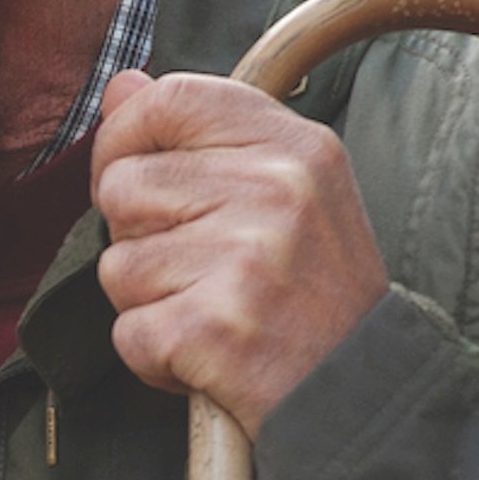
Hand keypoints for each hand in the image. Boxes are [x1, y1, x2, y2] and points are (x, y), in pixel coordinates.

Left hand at [90, 67, 389, 430]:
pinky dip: (153, 356)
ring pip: (117, 263)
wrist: (361, 392)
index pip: (171, 99)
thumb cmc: (314, 291)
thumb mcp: (286, 189)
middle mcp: (274, 191)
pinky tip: (207, 354)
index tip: (129, 172)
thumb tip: (121, 86)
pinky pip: (127, 331)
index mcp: (294, 145)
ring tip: (212, 309)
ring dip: (147, 300)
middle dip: (137, 234)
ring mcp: (244, 260)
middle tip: (201, 268)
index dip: (124, 136)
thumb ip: (201, 133)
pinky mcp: (211, 328)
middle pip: (124, 185)